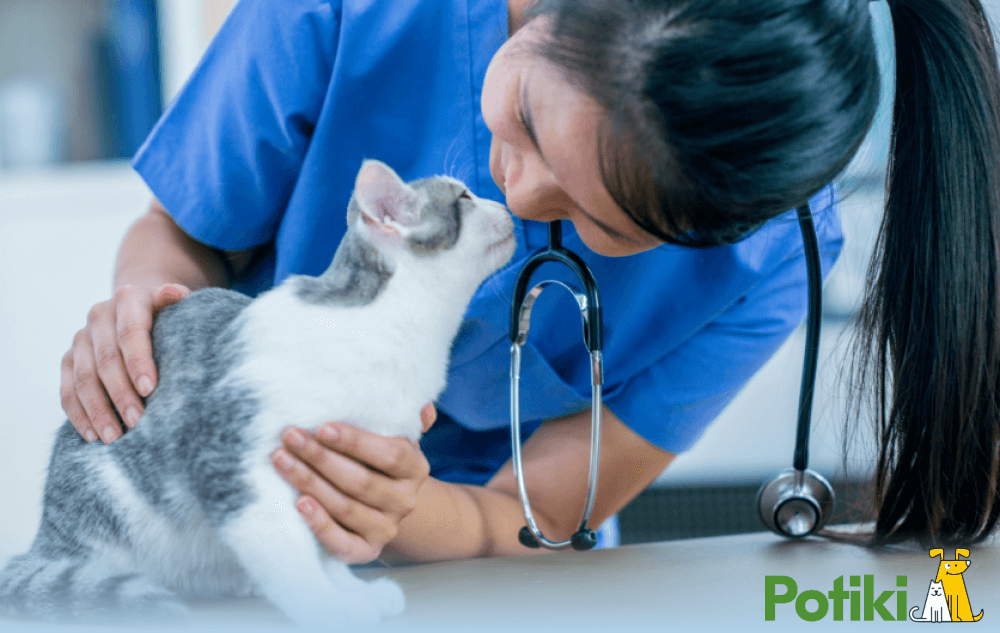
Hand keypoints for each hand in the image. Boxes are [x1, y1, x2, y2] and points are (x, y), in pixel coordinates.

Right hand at [60, 283, 190, 443]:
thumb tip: (176, 293)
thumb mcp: (176, 303)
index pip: (130, 332)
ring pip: (82, 378)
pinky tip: (92, 434)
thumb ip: (176, 300)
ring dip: (97, 410)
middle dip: (121, 393)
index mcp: (128, 299)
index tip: (151, 389)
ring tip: (114, 437)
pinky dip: (79, 414)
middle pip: (106, 359)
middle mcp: (99, 317)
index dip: (138, 361)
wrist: (137, 306)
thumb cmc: (167, 313)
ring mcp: (81, 338)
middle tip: (137, 421)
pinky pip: (67, 390)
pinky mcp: (68, 359)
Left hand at [271, 404, 436, 563]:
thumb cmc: (377, 462)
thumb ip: (403, 419)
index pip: (389, 454)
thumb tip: (424, 408)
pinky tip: (299, 503)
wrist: (383, 506)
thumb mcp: (392, 437)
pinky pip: (341, 542)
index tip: (321, 427)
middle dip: (320, 457)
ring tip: (281, 459)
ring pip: (345, 507)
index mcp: (415, 468)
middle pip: (361, 481)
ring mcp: (386, 528)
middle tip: (290, 436)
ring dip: (309, 482)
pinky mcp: (366, 550)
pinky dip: (319, 524)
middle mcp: (405, 501)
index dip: (355, 442)